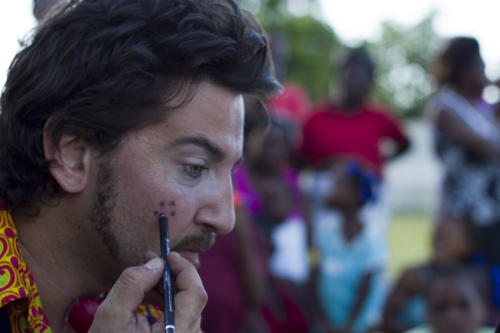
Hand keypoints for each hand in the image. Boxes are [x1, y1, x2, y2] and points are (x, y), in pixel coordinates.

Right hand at [89, 251, 206, 332]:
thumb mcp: (110, 317)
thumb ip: (133, 284)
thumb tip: (156, 264)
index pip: (195, 294)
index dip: (185, 269)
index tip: (167, 255)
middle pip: (192, 300)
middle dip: (174, 276)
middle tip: (152, 262)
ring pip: (185, 308)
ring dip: (169, 289)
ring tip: (146, 277)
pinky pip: (178, 319)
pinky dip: (165, 303)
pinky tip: (147, 296)